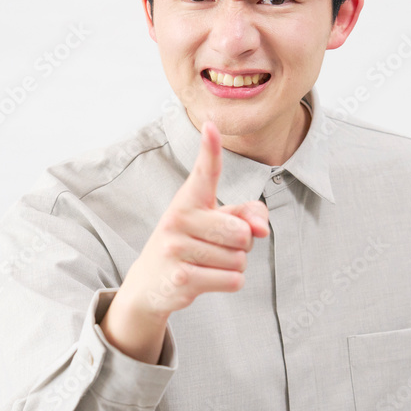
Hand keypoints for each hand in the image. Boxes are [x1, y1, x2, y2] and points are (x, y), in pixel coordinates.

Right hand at [120, 119, 269, 319]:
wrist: (150, 285)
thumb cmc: (190, 245)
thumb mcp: (213, 223)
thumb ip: (246, 215)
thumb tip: (261, 229)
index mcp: (188, 200)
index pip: (204, 172)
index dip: (210, 149)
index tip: (211, 125)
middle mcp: (178, 220)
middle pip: (241, 232)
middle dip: (242, 244)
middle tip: (218, 246)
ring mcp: (176, 250)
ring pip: (239, 259)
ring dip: (234, 265)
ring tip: (209, 263)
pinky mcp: (182, 279)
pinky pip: (233, 280)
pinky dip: (230, 282)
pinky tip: (208, 279)